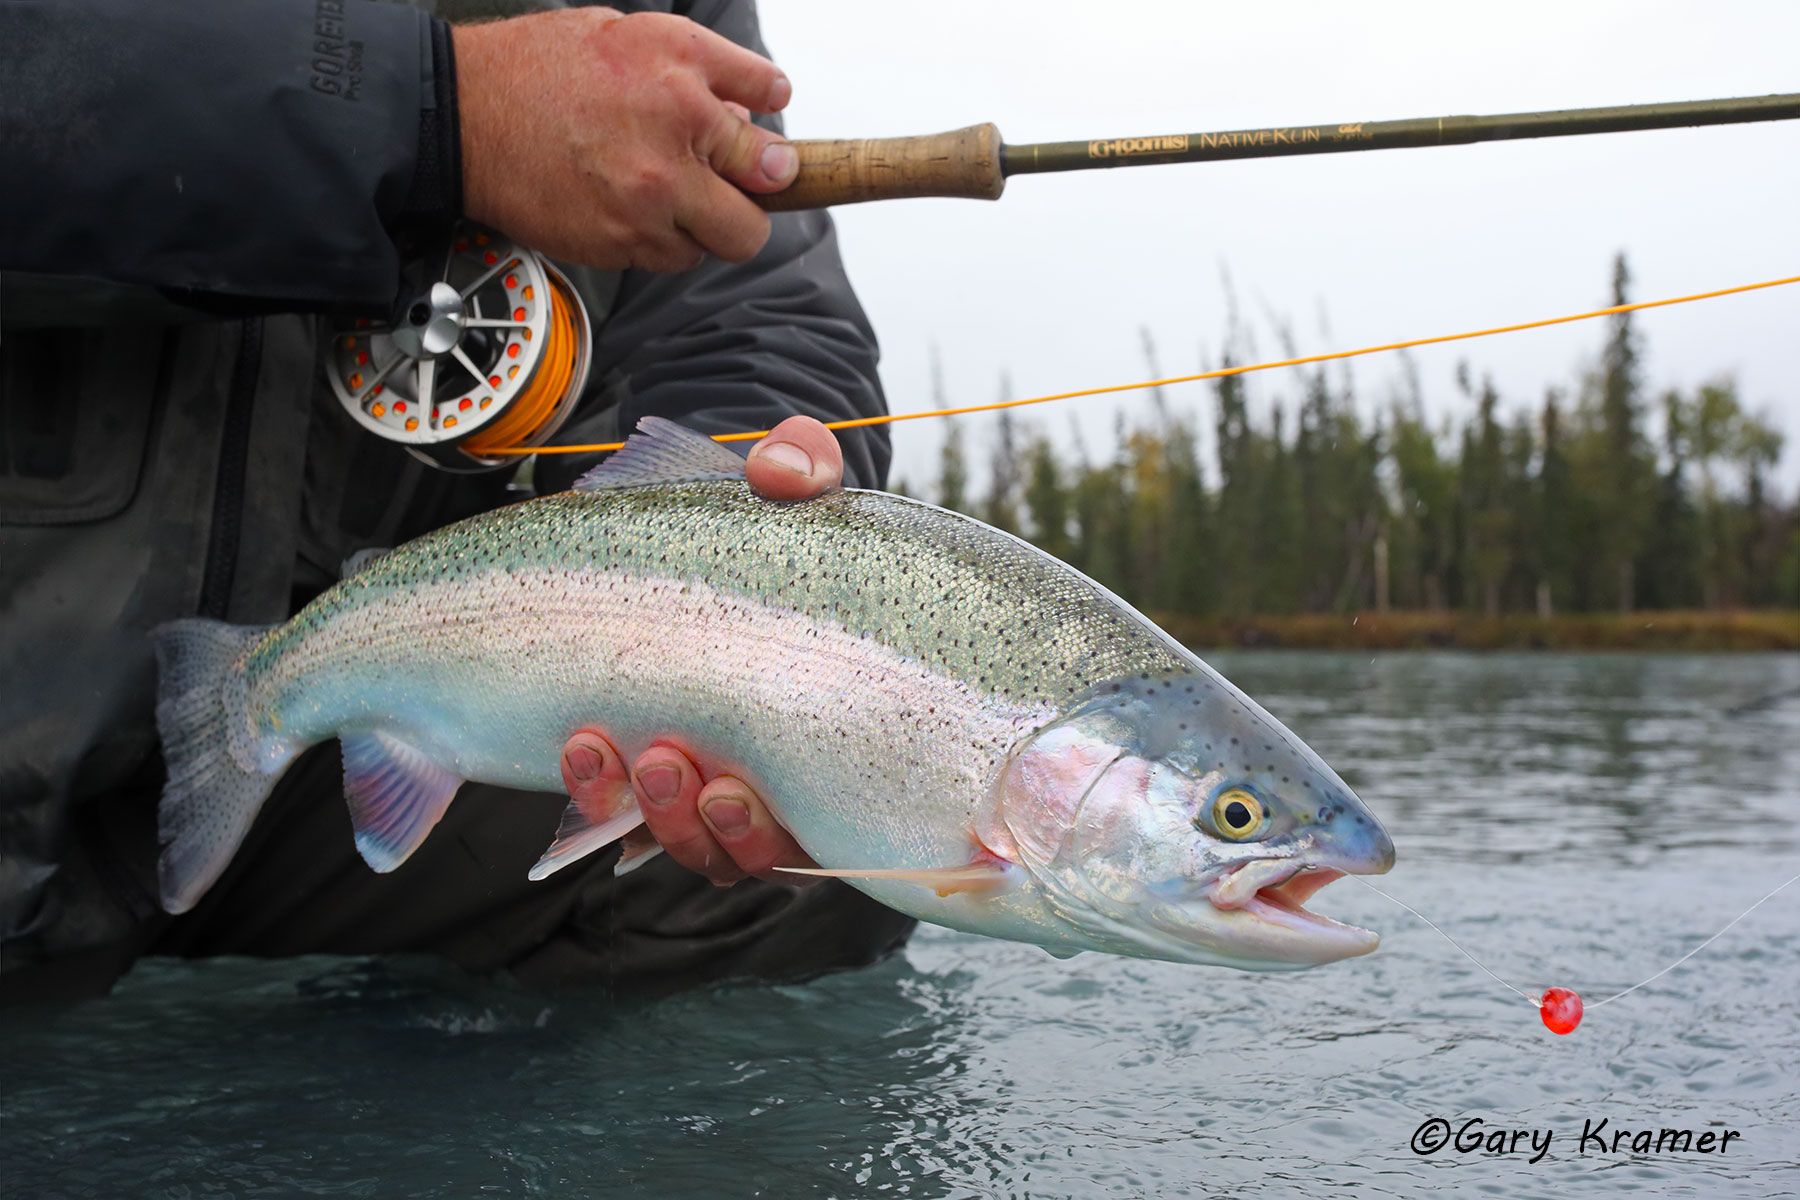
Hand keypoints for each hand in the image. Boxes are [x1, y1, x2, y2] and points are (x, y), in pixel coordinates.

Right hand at [455, 8, 797, 272]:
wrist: (463, 117)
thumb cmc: (538, 71)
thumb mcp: (627, 35)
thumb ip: (698, 72)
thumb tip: (749, 117)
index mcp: (680, 65)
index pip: (769, 93)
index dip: (769, 118)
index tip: (765, 140)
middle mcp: (677, 127)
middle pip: (770, 186)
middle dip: (756, 191)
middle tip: (733, 187)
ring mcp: (654, 193)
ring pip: (726, 237)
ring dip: (705, 222)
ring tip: (661, 194)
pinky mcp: (626, 240)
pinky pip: (675, 258)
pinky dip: (662, 242)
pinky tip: (626, 208)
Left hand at [560, 416, 841, 882]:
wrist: (723, 540)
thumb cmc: (776, 531)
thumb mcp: (795, 494)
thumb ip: (803, 471)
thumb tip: (785, 469)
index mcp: (833, 738)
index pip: (819, 823)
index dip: (770, 830)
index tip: (727, 788)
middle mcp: (782, 783)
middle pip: (743, 850)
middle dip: (695, 822)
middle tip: (662, 760)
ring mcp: (715, 785)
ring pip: (685, 842)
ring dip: (642, 809)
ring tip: (598, 746)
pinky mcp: (649, 779)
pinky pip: (625, 821)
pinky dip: (599, 796)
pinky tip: (578, 746)